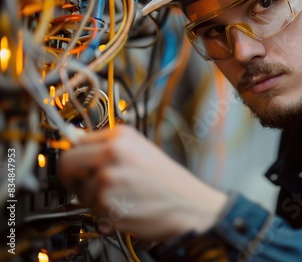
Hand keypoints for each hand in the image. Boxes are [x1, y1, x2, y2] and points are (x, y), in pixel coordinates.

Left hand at [58, 124, 226, 240]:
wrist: (189, 205)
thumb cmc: (169, 181)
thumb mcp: (140, 151)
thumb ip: (107, 146)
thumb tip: (76, 143)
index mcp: (121, 135)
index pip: (75, 142)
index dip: (75, 157)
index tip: (77, 166)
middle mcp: (111, 152)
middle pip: (66, 164)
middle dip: (73, 178)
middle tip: (89, 185)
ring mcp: (107, 177)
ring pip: (79, 190)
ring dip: (94, 199)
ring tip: (121, 196)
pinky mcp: (106, 201)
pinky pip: (91, 208)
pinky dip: (103, 213)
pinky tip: (125, 206)